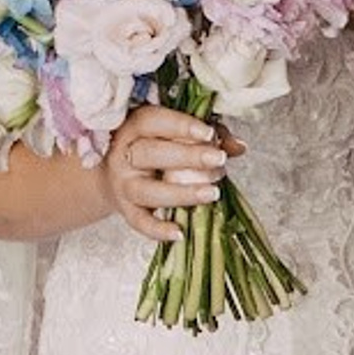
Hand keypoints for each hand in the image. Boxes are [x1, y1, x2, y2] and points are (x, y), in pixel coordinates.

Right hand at [102, 104, 229, 243]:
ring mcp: (123, 184)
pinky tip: (180, 233)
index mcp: (134, 128)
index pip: (152, 121)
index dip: (180, 126)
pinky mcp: (125, 210)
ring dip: (181, 193)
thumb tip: (238, 146)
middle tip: (219, 160)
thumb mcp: (176, 134)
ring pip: (146, 190)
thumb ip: (208, 135)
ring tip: (212, 193)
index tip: (208, 133)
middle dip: (187, 157)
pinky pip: (139, 222)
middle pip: (150, 153)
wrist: (115, 177)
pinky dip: (158, 230)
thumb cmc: (154, 148)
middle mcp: (123, 155)